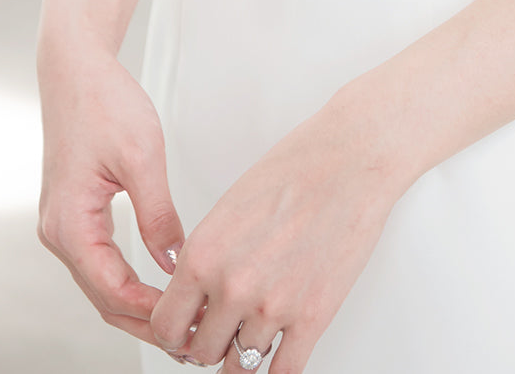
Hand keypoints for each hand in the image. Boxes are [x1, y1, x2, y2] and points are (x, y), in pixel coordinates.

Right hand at [37, 39, 185, 345]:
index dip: (154, 313)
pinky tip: (162, 286)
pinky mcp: (75, 216)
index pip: (113, 291)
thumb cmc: (105, 102)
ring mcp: (64, 226)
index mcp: (70, 224)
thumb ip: (159, 214)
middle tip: (192, 338)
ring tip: (183, 318)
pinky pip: (101, 263)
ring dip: (139, 306)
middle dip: (147, 322)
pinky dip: (129, 281)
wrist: (76, 70)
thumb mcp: (142, 156)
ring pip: (101, 284)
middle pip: (103, 299)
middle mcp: (59, 233)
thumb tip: (177, 263)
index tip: (192, 323)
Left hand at [149, 92, 404, 371]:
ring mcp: (272, 307)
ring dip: (244, 353)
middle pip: (201, 353)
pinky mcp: (312, 317)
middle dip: (210, 343)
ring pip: (240, 367)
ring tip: (254, 332)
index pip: (165, 326)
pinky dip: (277, 371)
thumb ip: (208, 258)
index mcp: (203, 254)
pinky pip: (283, 373)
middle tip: (222, 331)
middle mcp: (232, 286)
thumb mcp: (228, 209)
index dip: (175, 333)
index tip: (185, 330)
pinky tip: (279, 355)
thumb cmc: (295, 170)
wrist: (349, 161)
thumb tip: (198, 296)